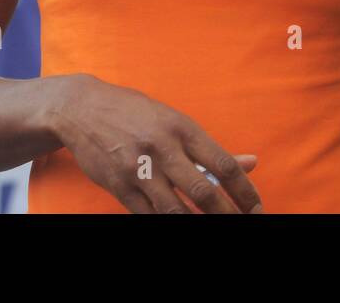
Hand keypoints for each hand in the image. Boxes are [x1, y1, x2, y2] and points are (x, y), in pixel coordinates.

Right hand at [51, 74, 262, 213]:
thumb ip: (210, 148)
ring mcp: (139, 170)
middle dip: (227, 215)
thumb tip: (251, 163)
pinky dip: (167, 223)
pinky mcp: (119, 187)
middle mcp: (163, 148)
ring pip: (175, 210)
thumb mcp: (175, 120)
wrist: (83, 109)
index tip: (257, 207)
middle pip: (203, 191)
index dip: (244, 191)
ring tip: (216, 229)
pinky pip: (148, 215)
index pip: (223, 164)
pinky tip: (183, 225)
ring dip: (199, 224)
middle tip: (245, 224)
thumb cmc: (136, 113)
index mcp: (182, 128)